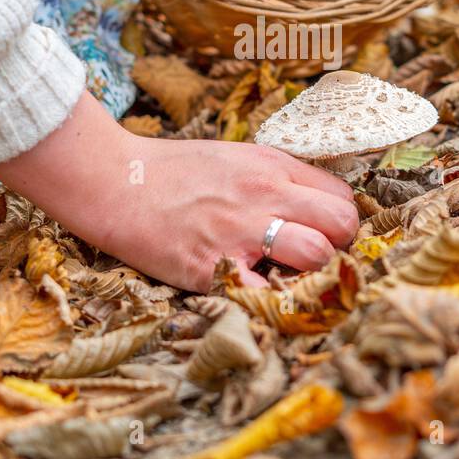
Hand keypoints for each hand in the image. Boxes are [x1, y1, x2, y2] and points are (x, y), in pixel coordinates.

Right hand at [0, 92, 359, 291]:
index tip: (327, 236)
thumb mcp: (235, 157)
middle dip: (341, 246)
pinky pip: (265, 293)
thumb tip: (315, 204)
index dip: (340, 221)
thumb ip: (277, 178)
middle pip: (341, 223)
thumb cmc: (175, 172)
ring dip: (315, 273)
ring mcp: (240, 232)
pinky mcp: (213, 268)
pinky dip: (274, 302)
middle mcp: (264, 196)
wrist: (118, 183)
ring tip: (295, 280)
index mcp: (272, 168)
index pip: (341, 195)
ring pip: (317, 255)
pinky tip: (266, 299)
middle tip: (320, 262)